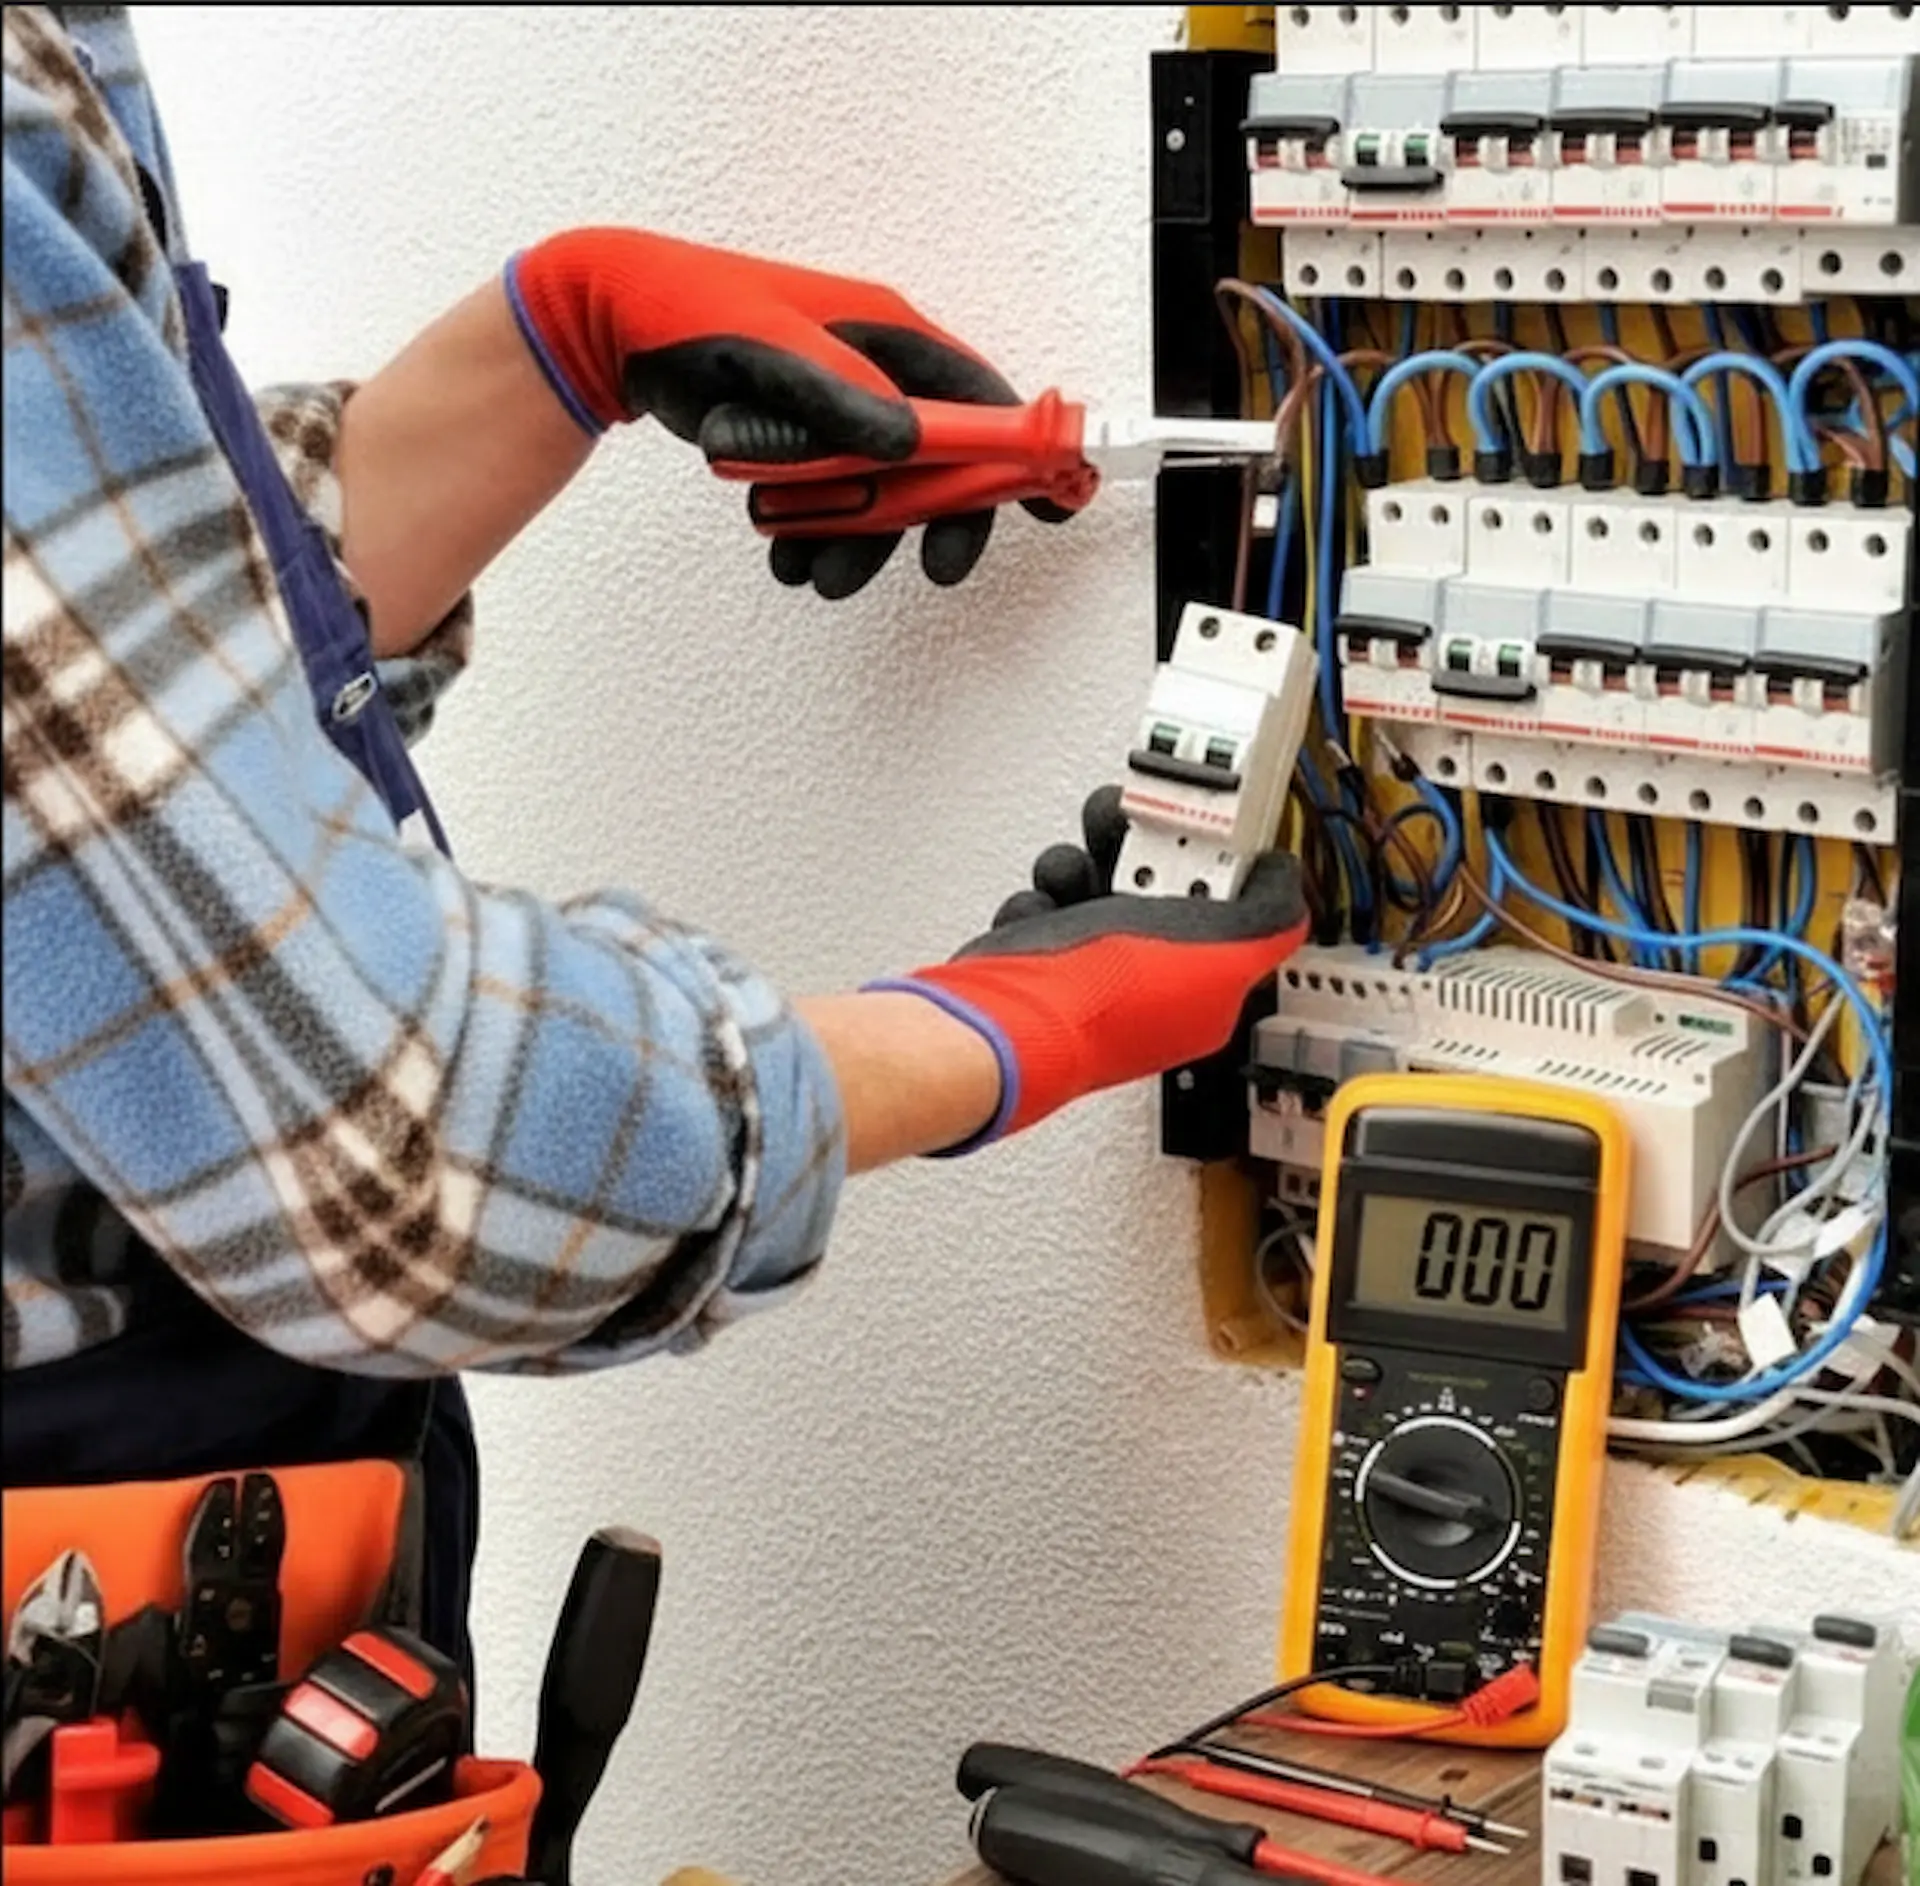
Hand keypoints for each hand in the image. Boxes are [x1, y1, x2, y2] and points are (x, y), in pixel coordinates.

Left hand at [507, 229, 1067, 596]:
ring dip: (855, 543)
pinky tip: (780, 552)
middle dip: (925, 522)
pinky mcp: (802, 444)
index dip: (1017, 451)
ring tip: (811, 573)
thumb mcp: (768, 345)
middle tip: (926, 570)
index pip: (977, 398)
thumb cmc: (685, 310)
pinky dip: (810, 535)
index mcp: (884, 336)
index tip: (1044, 504)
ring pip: (878, 497)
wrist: (610, 326)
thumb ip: (839, 393)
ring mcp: (837, 414)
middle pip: (936, 464)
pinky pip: (828, 503)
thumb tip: (907, 442)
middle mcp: (872, 376)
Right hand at [870, 788, 1307, 1147]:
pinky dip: (1040, 898)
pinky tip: (1043, 909)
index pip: (1228, 907)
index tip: (1208, 824)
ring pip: (1097, 883)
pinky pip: (1046, 901)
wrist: (1013, 1018)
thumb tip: (1284, 878)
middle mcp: (1149, 978)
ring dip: (1083, 866)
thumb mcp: (1229, 950)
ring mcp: (1092, 967)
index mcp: (1203, 984)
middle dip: (1143, 848)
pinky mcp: (1039, 957)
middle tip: (1134, 831)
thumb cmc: (1112, 1000)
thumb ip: (1272, 913)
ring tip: (1077, 873)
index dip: (1219, 860)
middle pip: (1158, 884)